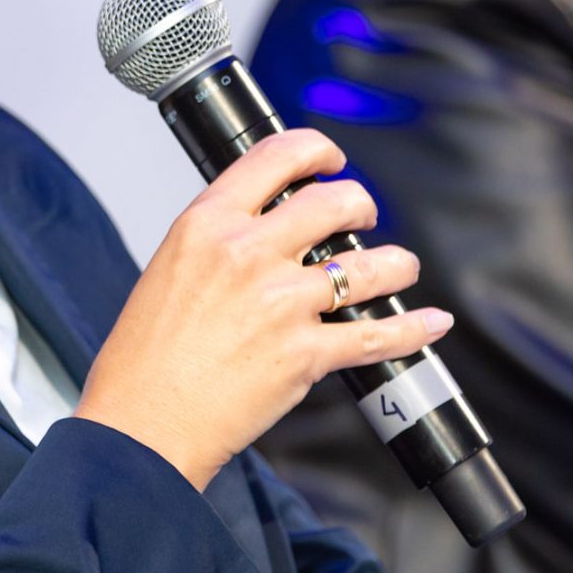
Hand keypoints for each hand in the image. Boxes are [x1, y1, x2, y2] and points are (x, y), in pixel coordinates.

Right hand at [75, 130, 448, 489]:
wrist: (142, 421)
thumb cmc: (145, 356)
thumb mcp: (168, 268)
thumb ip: (218, 240)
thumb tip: (262, 229)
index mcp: (208, 224)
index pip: (276, 157)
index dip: (317, 150)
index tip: (331, 160)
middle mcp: (248, 253)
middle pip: (334, 202)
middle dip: (361, 205)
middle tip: (363, 217)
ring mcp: (281, 303)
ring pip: (369, 265)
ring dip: (396, 263)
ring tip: (399, 267)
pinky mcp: (305, 353)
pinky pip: (377, 334)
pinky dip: (413, 329)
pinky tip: (430, 323)